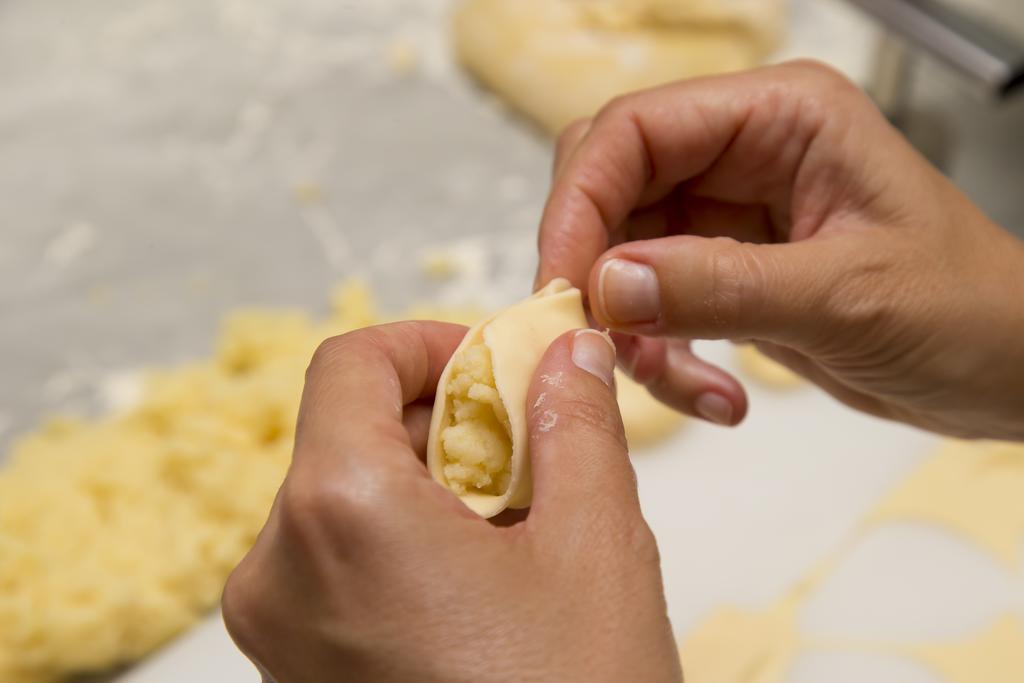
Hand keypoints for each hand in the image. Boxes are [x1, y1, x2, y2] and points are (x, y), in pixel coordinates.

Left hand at [222, 322, 680, 682]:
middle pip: (347, 430)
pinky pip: (336, 560)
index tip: (494, 364)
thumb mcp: (596, 544)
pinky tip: (483, 578)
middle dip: (443, 419)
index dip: (427, 344)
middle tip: (530, 445)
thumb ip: (576, 422)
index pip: (350, 363)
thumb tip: (568, 351)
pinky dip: (403, 538)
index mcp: (340, 512)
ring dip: (430, 481)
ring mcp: (276, 626)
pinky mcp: (293, 667)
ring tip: (520, 523)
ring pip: (344, 495)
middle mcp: (278, 567)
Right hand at [537, 60, 1023, 440]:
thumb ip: (720, 285)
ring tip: (678, 382)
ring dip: (631, 331)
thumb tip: (605, 284)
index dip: (581, 201)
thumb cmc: (965, 310)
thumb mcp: (845, 297)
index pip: (635, 130)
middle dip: (594, 268)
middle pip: (610, 187)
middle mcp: (744, 152)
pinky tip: (715, 394)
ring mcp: (728, 213)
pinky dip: (662, 358)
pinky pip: (651, 305)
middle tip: (600, 339)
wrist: (1004, 369)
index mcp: (780, 116)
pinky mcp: (722, 270)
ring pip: (619, 255)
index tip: (562, 283)